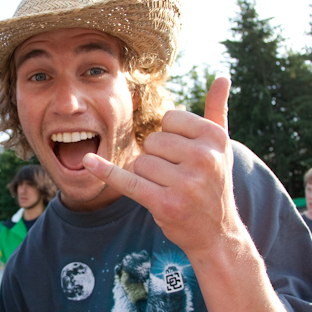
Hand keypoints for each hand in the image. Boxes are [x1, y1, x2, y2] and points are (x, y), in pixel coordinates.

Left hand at [83, 77, 235, 255]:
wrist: (217, 234)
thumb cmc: (214, 184)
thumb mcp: (222, 148)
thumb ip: (218, 111)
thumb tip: (222, 76)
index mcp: (216, 139)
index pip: (170, 119)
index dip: (170, 136)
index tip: (185, 154)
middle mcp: (204, 159)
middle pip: (153, 141)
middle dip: (158, 158)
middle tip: (178, 177)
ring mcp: (185, 184)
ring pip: (140, 162)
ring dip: (147, 176)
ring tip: (170, 189)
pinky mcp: (164, 204)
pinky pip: (127, 181)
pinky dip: (106, 172)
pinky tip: (88, 162)